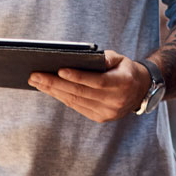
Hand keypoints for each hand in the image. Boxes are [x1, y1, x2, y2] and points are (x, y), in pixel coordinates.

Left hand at [28, 50, 148, 122]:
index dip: (78, 76)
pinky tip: (49, 89)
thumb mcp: (120, 59)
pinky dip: (61, 97)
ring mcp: (107, 112)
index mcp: (123, 84)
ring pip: (75, 101)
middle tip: (35, 75)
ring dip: (53, 91)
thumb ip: (105, 58)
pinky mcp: (100, 118)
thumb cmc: (125, 70)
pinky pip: (77, 106)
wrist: (139, 91)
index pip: (97, 82)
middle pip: (81, 92)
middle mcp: (115, 101)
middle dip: (55, 83)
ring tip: (36, 82)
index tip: (59, 70)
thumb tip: (83, 58)